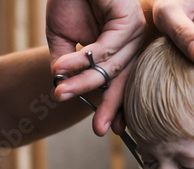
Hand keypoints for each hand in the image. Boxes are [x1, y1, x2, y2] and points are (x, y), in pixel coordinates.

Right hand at [46, 0, 145, 135]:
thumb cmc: (69, 1)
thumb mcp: (63, 39)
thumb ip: (67, 65)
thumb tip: (61, 89)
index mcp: (120, 52)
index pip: (119, 84)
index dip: (111, 106)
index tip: (106, 130)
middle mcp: (132, 45)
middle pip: (123, 81)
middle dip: (110, 106)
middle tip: (101, 131)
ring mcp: (133, 33)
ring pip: (111, 66)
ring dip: (82, 81)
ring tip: (60, 92)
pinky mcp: (129, 19)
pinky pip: (106, 47)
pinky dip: (82, 58)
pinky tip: (64, 65)